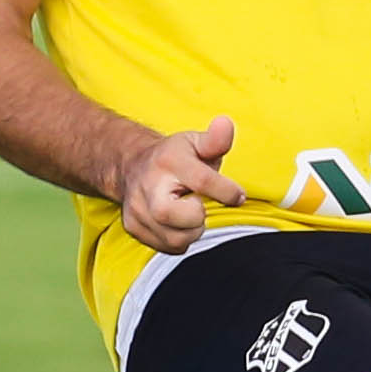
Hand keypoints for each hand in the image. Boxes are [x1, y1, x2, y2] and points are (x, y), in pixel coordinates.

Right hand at [112, 115, 246, 254]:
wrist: (133, 167)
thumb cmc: (175, 157)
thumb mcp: (196, 143)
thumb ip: (216, 140)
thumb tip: (225, 124)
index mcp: (169, 160)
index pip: (203, 181)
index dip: (227, 192)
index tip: (237, 196)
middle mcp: (149, 185)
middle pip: (181, 217)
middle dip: (198, 216)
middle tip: (197, 203)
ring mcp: (137, 208)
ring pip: (177, 239)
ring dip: (192, 230)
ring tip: (188, 212)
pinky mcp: (133, 227)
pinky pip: (168, 247)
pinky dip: (180, 239)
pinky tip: (177, 222)